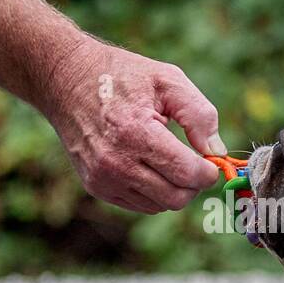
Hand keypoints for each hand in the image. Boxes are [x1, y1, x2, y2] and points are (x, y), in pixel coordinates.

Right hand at [45, 37, 223, 212]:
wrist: (67, 81)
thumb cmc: (122, 76)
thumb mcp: (168, 80)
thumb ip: (199, 115)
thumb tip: (217, 152)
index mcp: (136, 133)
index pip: (186, 173)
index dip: (207, 172)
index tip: (210, 160)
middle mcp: (116, 162)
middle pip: (176, 198)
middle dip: (193, 184)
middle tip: (194, 163)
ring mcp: (103, 179)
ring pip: (159, 206)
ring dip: (173, 189)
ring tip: (168, 160)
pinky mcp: (96, 187)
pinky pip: (140, 204)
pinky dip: (153, 192)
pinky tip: (148, 165)